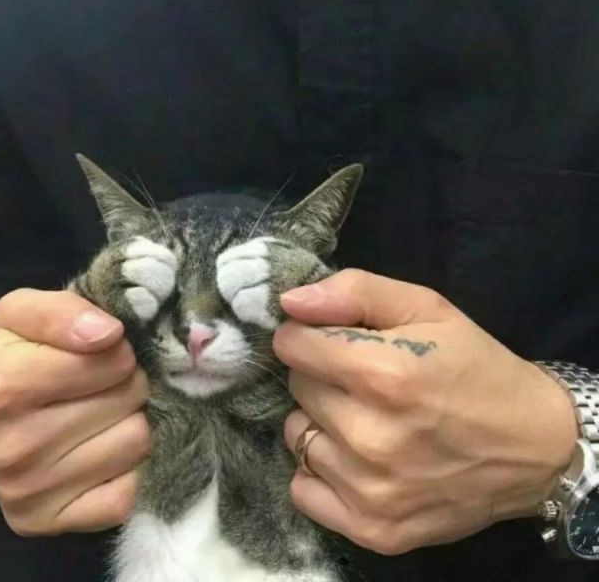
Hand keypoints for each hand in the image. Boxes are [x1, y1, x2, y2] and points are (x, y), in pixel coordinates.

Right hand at [0, 289, 149, 535]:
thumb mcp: (19, 311)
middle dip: (124, 382)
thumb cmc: (0, 354)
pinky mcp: (43, 523)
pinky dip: (122, 469)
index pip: (114, 361)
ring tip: (96, 414)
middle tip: (97, 383)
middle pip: (129, 400)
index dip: (115, 349)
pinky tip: (96, 450)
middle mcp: (11, 448)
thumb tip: (110, 334)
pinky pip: (125, 496)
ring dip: (127, 421)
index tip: (97, 350)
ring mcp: (26, 493)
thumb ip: (63, 313)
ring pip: (136, 443)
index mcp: (2, 390)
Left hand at [275, 270, 576, 554]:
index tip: (335, 341)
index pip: (292, 345)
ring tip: (367, 420)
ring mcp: (369, 491)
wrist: (532, 447)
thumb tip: (290, 302)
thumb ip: (354, 292)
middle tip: (365, 382)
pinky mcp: (371, 529)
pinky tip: (358, 460)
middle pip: (296, 388)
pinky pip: (304, 489)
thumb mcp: (426, 308)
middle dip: (322, 375)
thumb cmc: (475, 367)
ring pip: (297, 436)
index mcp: (384, 375)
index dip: (311, 336)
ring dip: (322, 423)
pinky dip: (322, 471)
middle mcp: (371, 438)